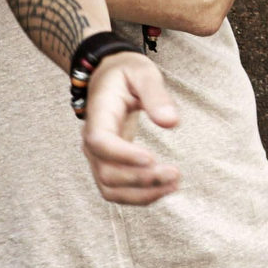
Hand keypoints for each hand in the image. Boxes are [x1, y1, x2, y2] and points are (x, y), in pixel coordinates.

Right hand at [80, 52, 180, 205]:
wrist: (110, 77)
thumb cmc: (127, 73)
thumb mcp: (143, 72)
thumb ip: (156, 95)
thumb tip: (172, 122)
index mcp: (98, 114)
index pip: (100, 142)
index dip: (123, 155)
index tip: (151, 158)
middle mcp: (92, 140)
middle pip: (106, 172)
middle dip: (140, 178)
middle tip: (174, 172)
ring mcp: (98, 156)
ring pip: (110, 188)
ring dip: (142, 193)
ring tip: (174, 184)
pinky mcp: (109, 165)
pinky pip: (118, 190)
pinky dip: (140, 196)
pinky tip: (165, 188)